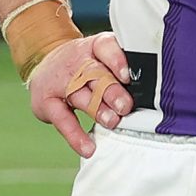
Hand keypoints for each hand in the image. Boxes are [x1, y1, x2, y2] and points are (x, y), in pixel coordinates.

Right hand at [27, 32, 133, 157]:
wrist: (44, 63)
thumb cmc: (83, 63)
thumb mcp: (100, 56)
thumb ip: (122, 69)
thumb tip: (151, 90)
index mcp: (94, 48)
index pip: (105, 47)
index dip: (116, 60)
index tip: (127, 76)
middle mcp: (77, 62)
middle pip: (95, 75)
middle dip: (111, 92)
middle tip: (125, 106)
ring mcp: (61, 82)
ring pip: (81, 97)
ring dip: (98, 111)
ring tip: (112, 122)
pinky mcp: (47, 102)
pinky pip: (63, 120)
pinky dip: (75, 136)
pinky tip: (88, 147)